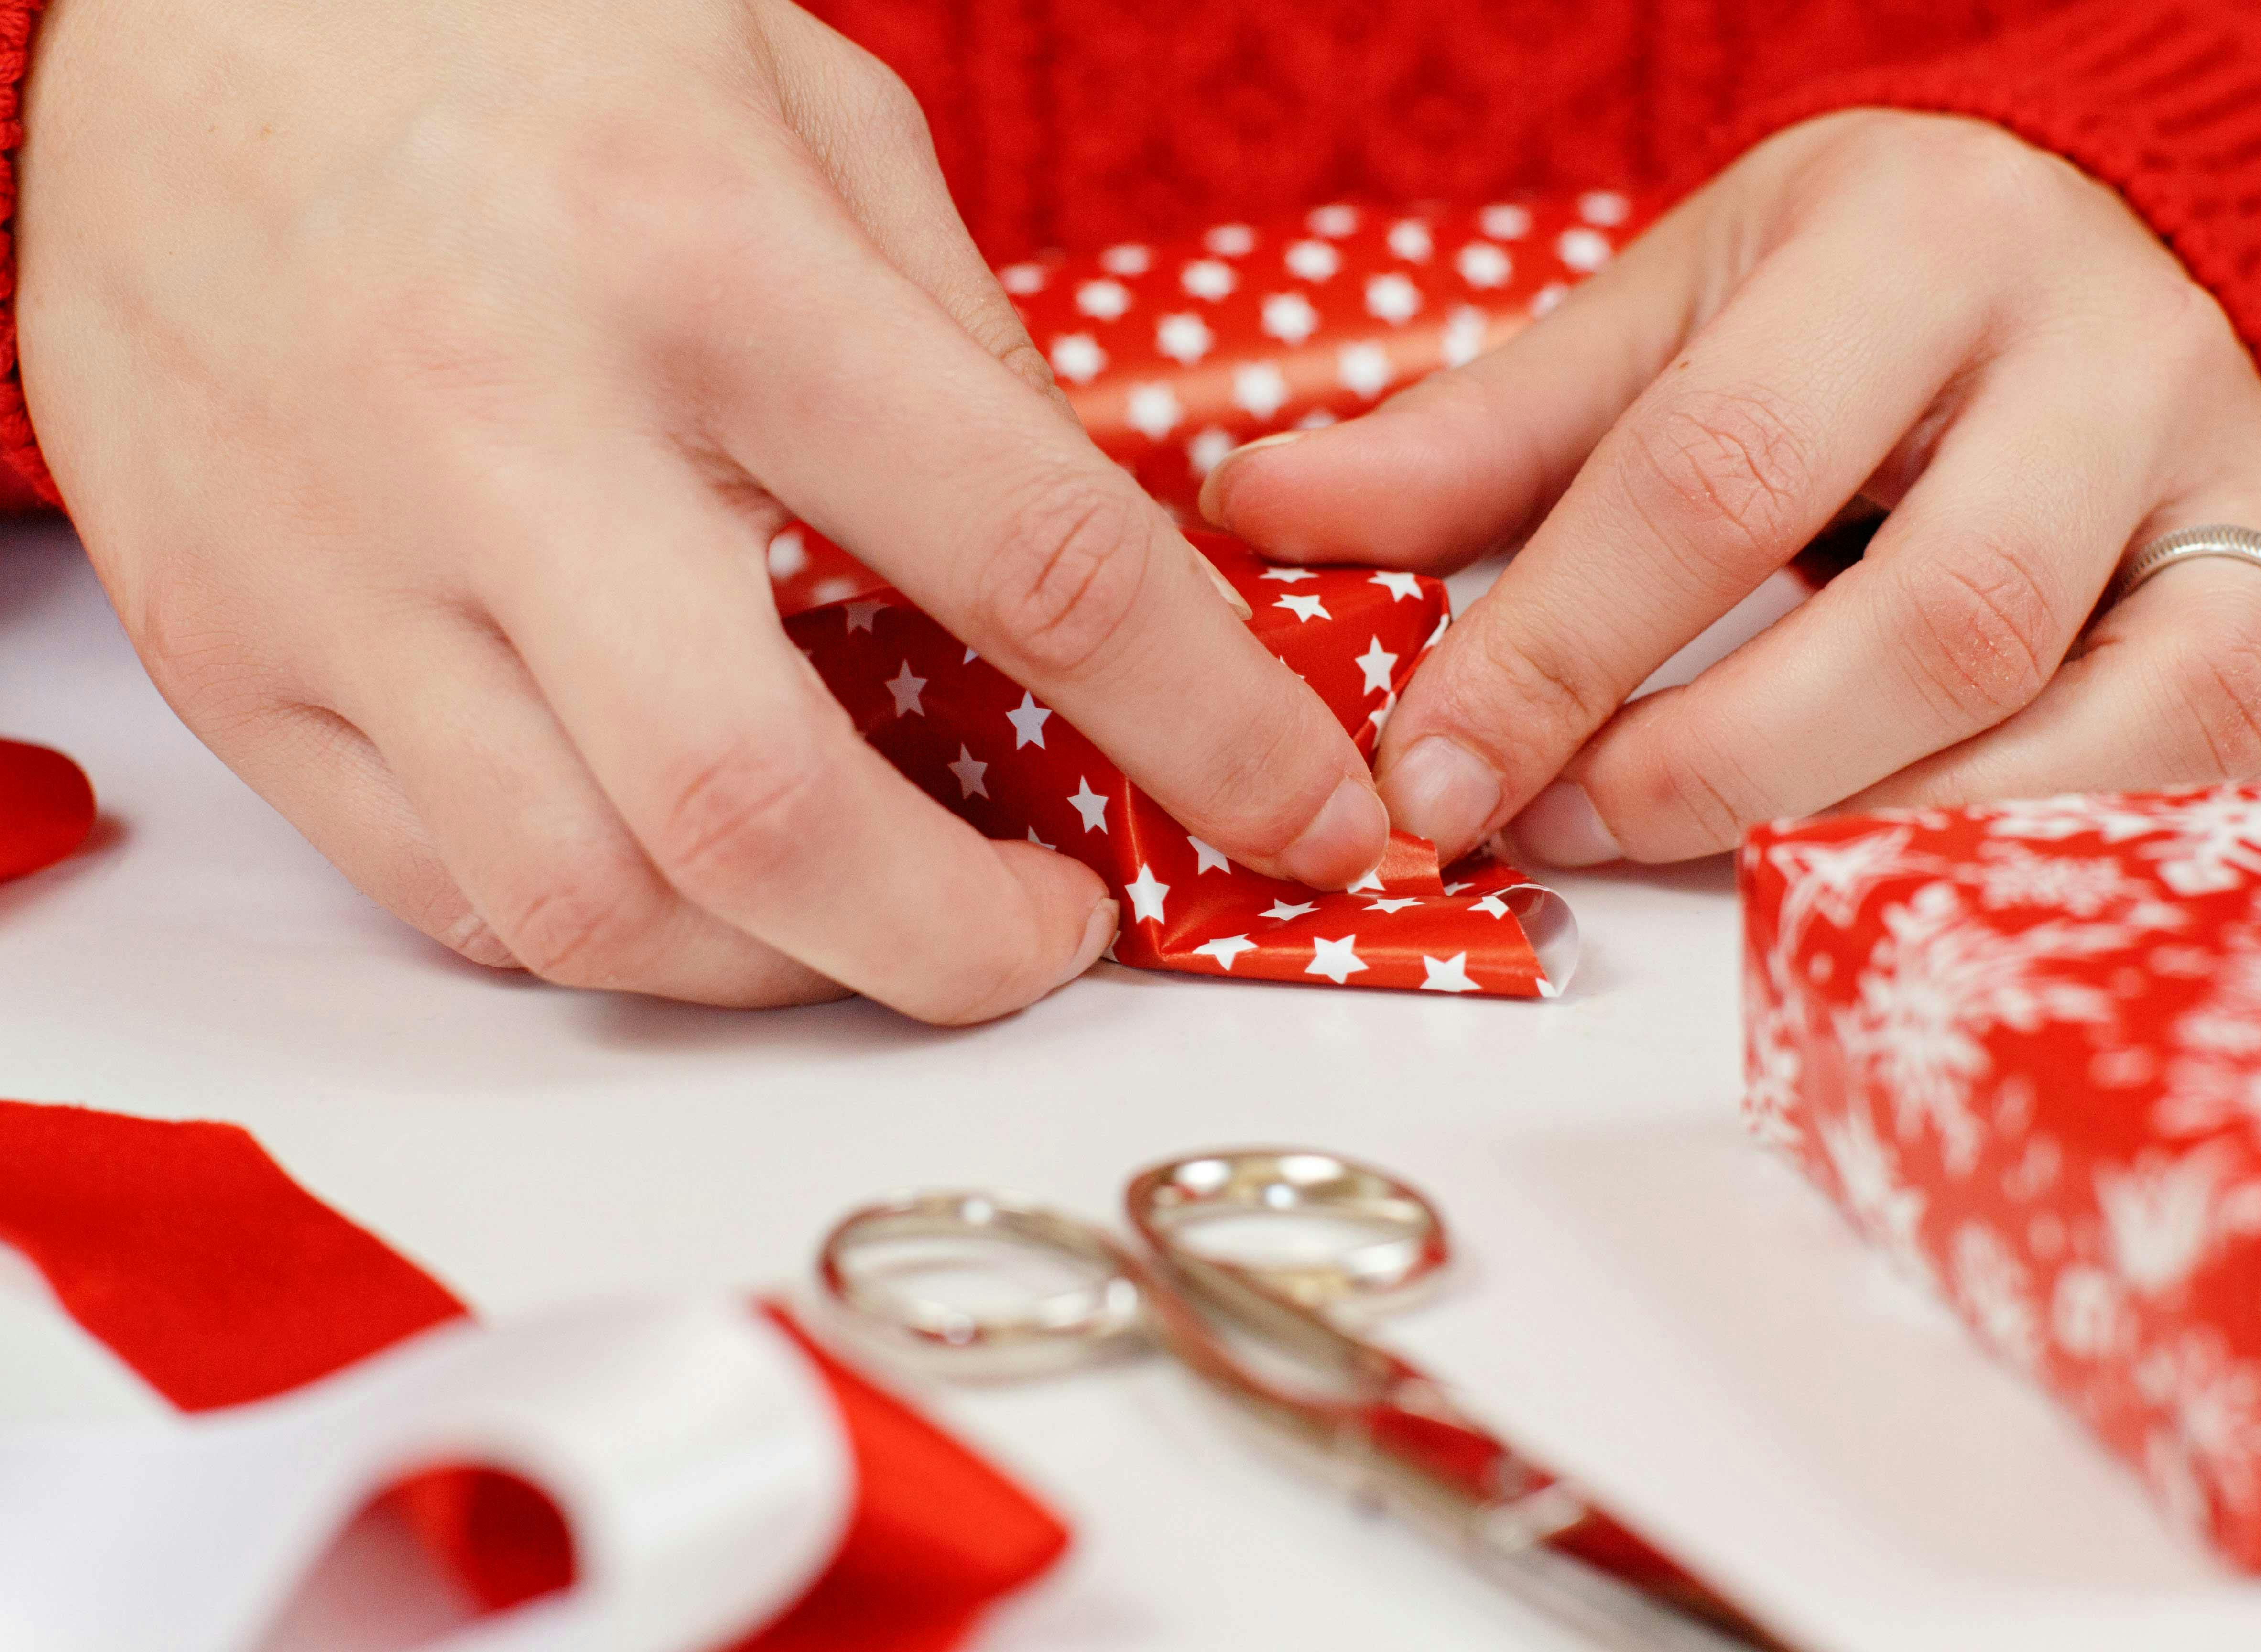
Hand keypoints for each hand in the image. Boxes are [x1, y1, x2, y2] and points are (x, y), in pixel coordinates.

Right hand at [17, 0, 1387, 1018]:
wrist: (168, 13)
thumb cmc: (511, 33)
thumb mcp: (801, 114)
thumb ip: (958, 354)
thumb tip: (1084, 578)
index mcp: (707, 273)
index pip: (1031, 560)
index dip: (1210, 731)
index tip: (1308, 823)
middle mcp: (511, 438)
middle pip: (767, 817)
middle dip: (963, 944)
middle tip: (1055, 937)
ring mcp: (343, 572)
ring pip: (592, 907)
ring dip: (791, 968)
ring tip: (883, 913)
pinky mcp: (233, 654)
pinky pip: (447, 892)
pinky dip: (616, 927)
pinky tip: (693, 870)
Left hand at [1200, 110, 2260, 865]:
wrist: (2125, 233)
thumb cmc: (1872, 288)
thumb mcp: (1672, 304)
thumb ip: (1480, 433)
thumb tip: (1263, 514)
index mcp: (1921, 250)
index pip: (1715, 476)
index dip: (1554, 650)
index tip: (1426, 772)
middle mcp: (2118, 367)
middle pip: (1939, 625)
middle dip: (1721, 769)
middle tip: (1571, 830)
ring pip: (2135, 725)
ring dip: (1912, 841)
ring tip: (1745, 875)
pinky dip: (2146, 866)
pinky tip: (1988, 889)